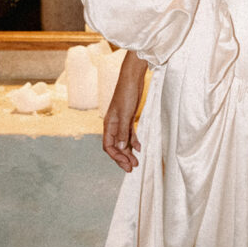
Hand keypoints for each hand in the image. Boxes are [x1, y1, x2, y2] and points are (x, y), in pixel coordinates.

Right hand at [103, 51, 147, 171]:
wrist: (132, 78)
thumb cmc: (126, 93)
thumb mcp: (125, 114)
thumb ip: (122, 131)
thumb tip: (120, 148)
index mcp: (108, 125)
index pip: (109, 146)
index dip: (116, 157)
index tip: (126, 165)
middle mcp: (113, 125)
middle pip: (115, 146)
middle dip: (123, 158)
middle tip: (132, 168)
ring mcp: (120, 121)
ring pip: (122, 141)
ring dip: (128, 152)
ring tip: (136, 162)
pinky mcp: (128, 118)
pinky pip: (128, 134)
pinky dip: (133, 141)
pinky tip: (139, 147)